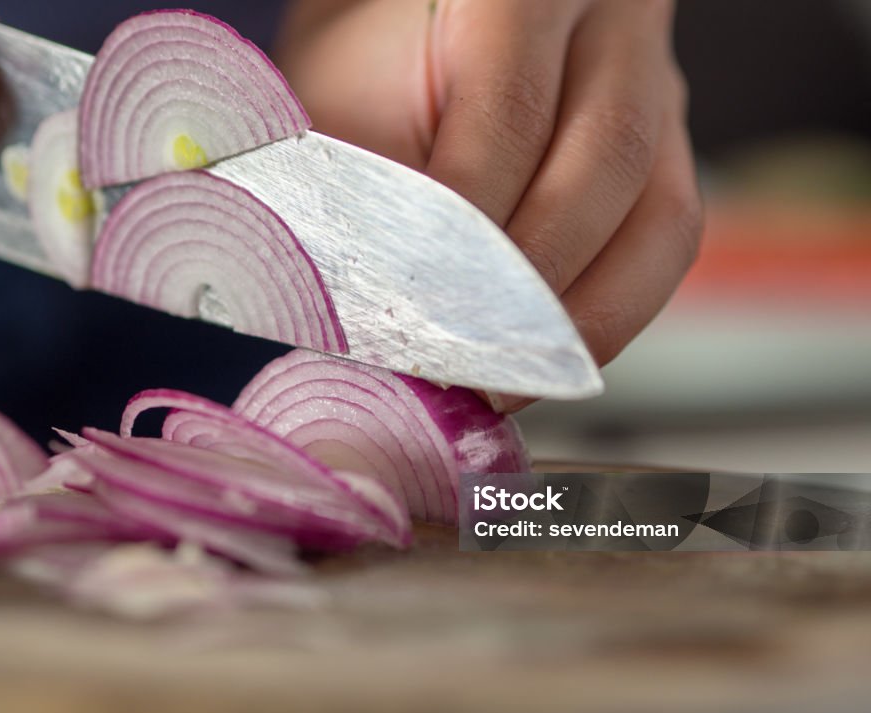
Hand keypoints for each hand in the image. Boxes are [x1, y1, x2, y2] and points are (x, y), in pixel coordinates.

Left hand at [277, 0, 702, 373]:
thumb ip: (356, 182)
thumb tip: (368, 303)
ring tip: (513, 377)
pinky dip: (614, 307)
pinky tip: (552, 349)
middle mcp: (610, 21)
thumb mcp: (344, 91)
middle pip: (607, 161)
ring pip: (662, 213)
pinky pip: (667, 239)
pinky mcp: (667, 143)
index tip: (418, 313)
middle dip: (531, 284)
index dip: (465, 233)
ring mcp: (653, 82)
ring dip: (588, 315)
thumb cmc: (375, 57)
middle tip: (466, 363)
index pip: (508, 116)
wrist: (419, 23)